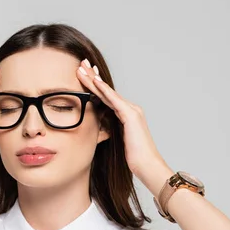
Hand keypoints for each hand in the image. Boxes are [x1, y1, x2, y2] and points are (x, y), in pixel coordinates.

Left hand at [75, 59, 168, 179]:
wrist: (147, 165)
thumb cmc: (135, 158)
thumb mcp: (120, 142)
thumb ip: (112, 132)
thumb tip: (101, 130)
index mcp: (127, 115)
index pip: (107, 97)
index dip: (95, 85)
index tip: (84, 75)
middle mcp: (131, 109)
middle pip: (107, 90)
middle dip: (93, 76)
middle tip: (81, 63)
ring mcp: (132, 111)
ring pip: (108, 92)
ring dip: (94, 80)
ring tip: (82, 68)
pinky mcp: (130, 116)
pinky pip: (114, 100)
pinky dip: (103, 90)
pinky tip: (94, 82)